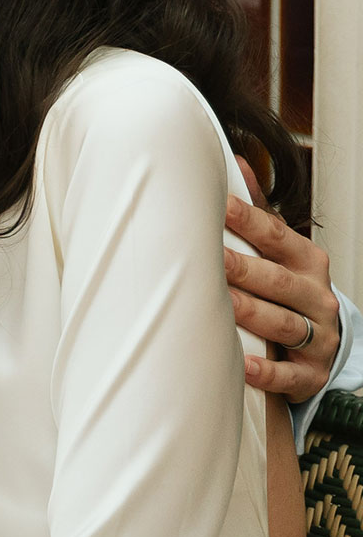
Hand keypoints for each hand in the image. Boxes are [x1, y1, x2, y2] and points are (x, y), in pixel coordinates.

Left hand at [225, 156, 339, 402]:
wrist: (327, 343)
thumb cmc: (291, 288)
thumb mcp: (281, 251)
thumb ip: (258, 212)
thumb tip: (235, 162)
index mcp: (307, 261)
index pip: (276, 236)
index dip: (247, 220)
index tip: (219, 205)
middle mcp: (316, 296)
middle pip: (277, 280)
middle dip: (243, 268)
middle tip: (210, 257)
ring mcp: (318, 336)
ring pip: (282, 323)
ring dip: (251, 313)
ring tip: (220, 304)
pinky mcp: (311, 373)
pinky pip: (289, 374)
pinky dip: (265, 370)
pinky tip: (241, 363)